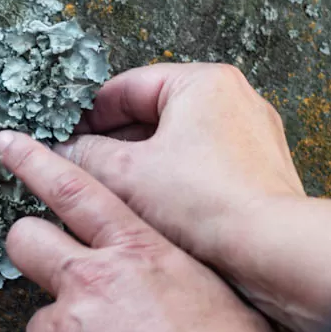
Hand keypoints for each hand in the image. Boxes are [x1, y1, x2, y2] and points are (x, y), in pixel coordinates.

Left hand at [0, 130, 280, 331]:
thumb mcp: (212, 292)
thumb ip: (167, 275)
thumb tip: (158, 284)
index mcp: (138, 250)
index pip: (74, 189)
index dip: (35, 162)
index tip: (7, 144)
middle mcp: (93, 279)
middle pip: (25, 240)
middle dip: (28, 246)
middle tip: (47, 267)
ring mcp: (68, 328)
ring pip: (37, 319)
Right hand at [58, 63, 330, 331]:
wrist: (271, 249)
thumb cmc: (209, 204)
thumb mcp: (125, 175)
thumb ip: (84, 157)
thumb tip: (59, 151)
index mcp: (202, 82)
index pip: (126, 86)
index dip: (88, 115)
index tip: (66, 138)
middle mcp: (234, 99)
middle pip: (153, 114)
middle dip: (115, 144)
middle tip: (85, 170)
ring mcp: (251, 135)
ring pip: (177, 143)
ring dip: (143, 166)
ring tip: (116, 195)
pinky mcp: (259, 171)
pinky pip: (203, 167)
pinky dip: (175, 183)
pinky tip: (155, 211)